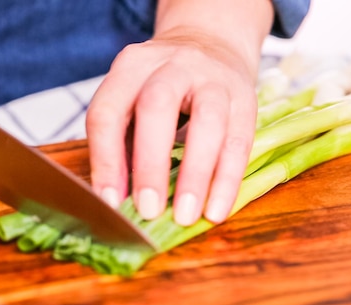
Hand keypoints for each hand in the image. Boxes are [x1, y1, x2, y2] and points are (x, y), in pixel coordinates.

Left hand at [86, 0, 273, 225]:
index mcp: (132, 66)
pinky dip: (227, 180)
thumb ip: (122, 142)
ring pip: (208, 122)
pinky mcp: (245, 98)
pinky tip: (217, 209)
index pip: (108, 110)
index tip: (110, 202)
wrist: (213, 43)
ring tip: (187, 216)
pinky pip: (240, 141)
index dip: (105, 159)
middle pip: (157, 107)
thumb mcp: (134, 97)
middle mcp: (172, 65)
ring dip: (196, 175)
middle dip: (150, 164)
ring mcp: (214, 79)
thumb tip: (116, 200)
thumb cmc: (164, 85)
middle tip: (148, 210)